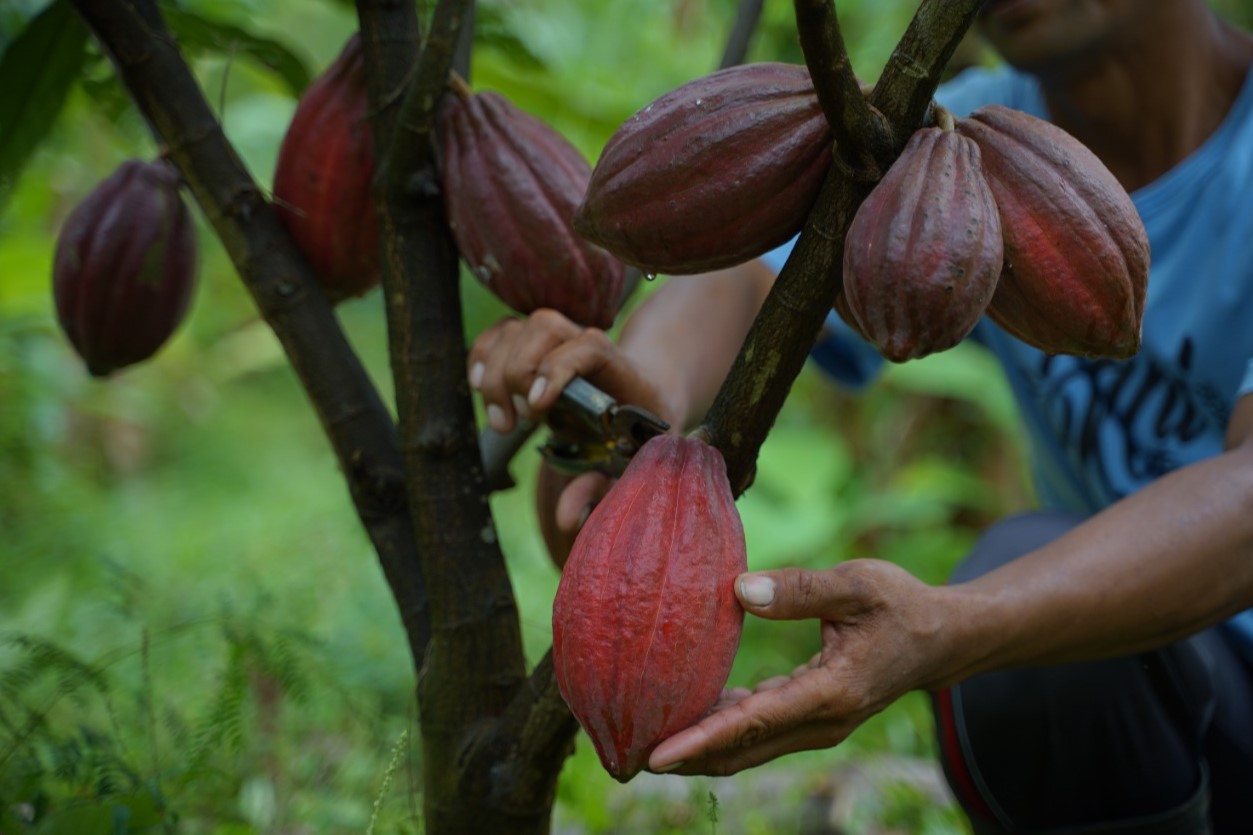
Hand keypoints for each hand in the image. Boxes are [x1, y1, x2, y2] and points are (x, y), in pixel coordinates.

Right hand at [468, 308, 670, 562]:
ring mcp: (557, 340)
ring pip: (515, 329)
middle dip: (518, 374)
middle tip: (519, 423)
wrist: (642, 401)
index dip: (559, 369)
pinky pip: (497, 334)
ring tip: (504, 422)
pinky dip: (480, 356)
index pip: (590, 347)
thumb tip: (566, 518)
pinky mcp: (532, 345)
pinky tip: (478, 389)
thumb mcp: (631, 468)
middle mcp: (585, 343)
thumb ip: (601, 489)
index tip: (537, 408)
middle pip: (544, 328)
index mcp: (621, 370)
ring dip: (495, 373)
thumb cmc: (638, 439)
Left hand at [647, 560, 958, 776]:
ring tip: (641, 735)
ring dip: (698, 746)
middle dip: (684, 757)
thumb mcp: (858, 584)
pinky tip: (686, 709)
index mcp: (831, 693)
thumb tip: (740, 590)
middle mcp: (820, 721)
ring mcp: (816, 724)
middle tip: (625, 752)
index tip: (655, 755)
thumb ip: (801, 588)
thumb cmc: (902, 605)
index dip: (701, 741)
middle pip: (740, 750)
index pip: (752, 724)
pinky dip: (720, 727)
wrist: (944, 639)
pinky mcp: (810, 715)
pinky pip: (757, 729)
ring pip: (746, 746)